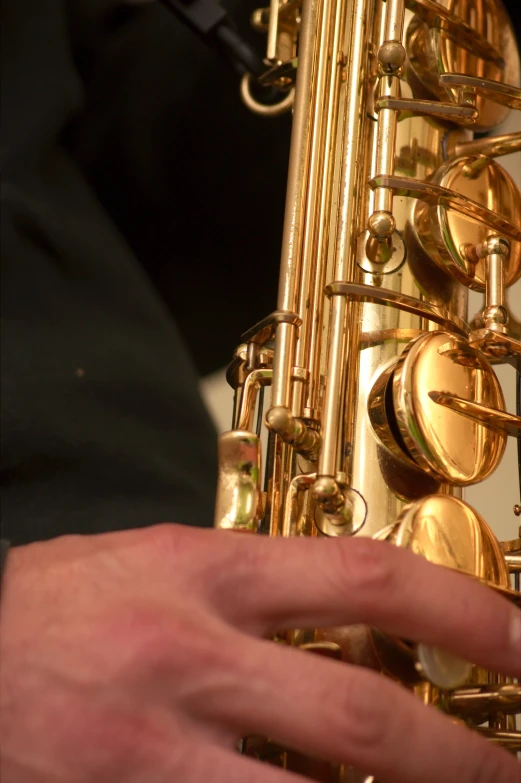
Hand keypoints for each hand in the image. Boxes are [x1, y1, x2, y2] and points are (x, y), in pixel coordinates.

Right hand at [1, 524, 518, 782]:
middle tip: (513, 771)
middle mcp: (191, 657)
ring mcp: (156, 748)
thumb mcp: (158, 558)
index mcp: (205, 572)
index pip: (365, 579)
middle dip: (463, 758)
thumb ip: (249, 584)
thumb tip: (345, 619)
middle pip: (363, 717)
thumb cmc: (57, 601)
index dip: (461, 611)